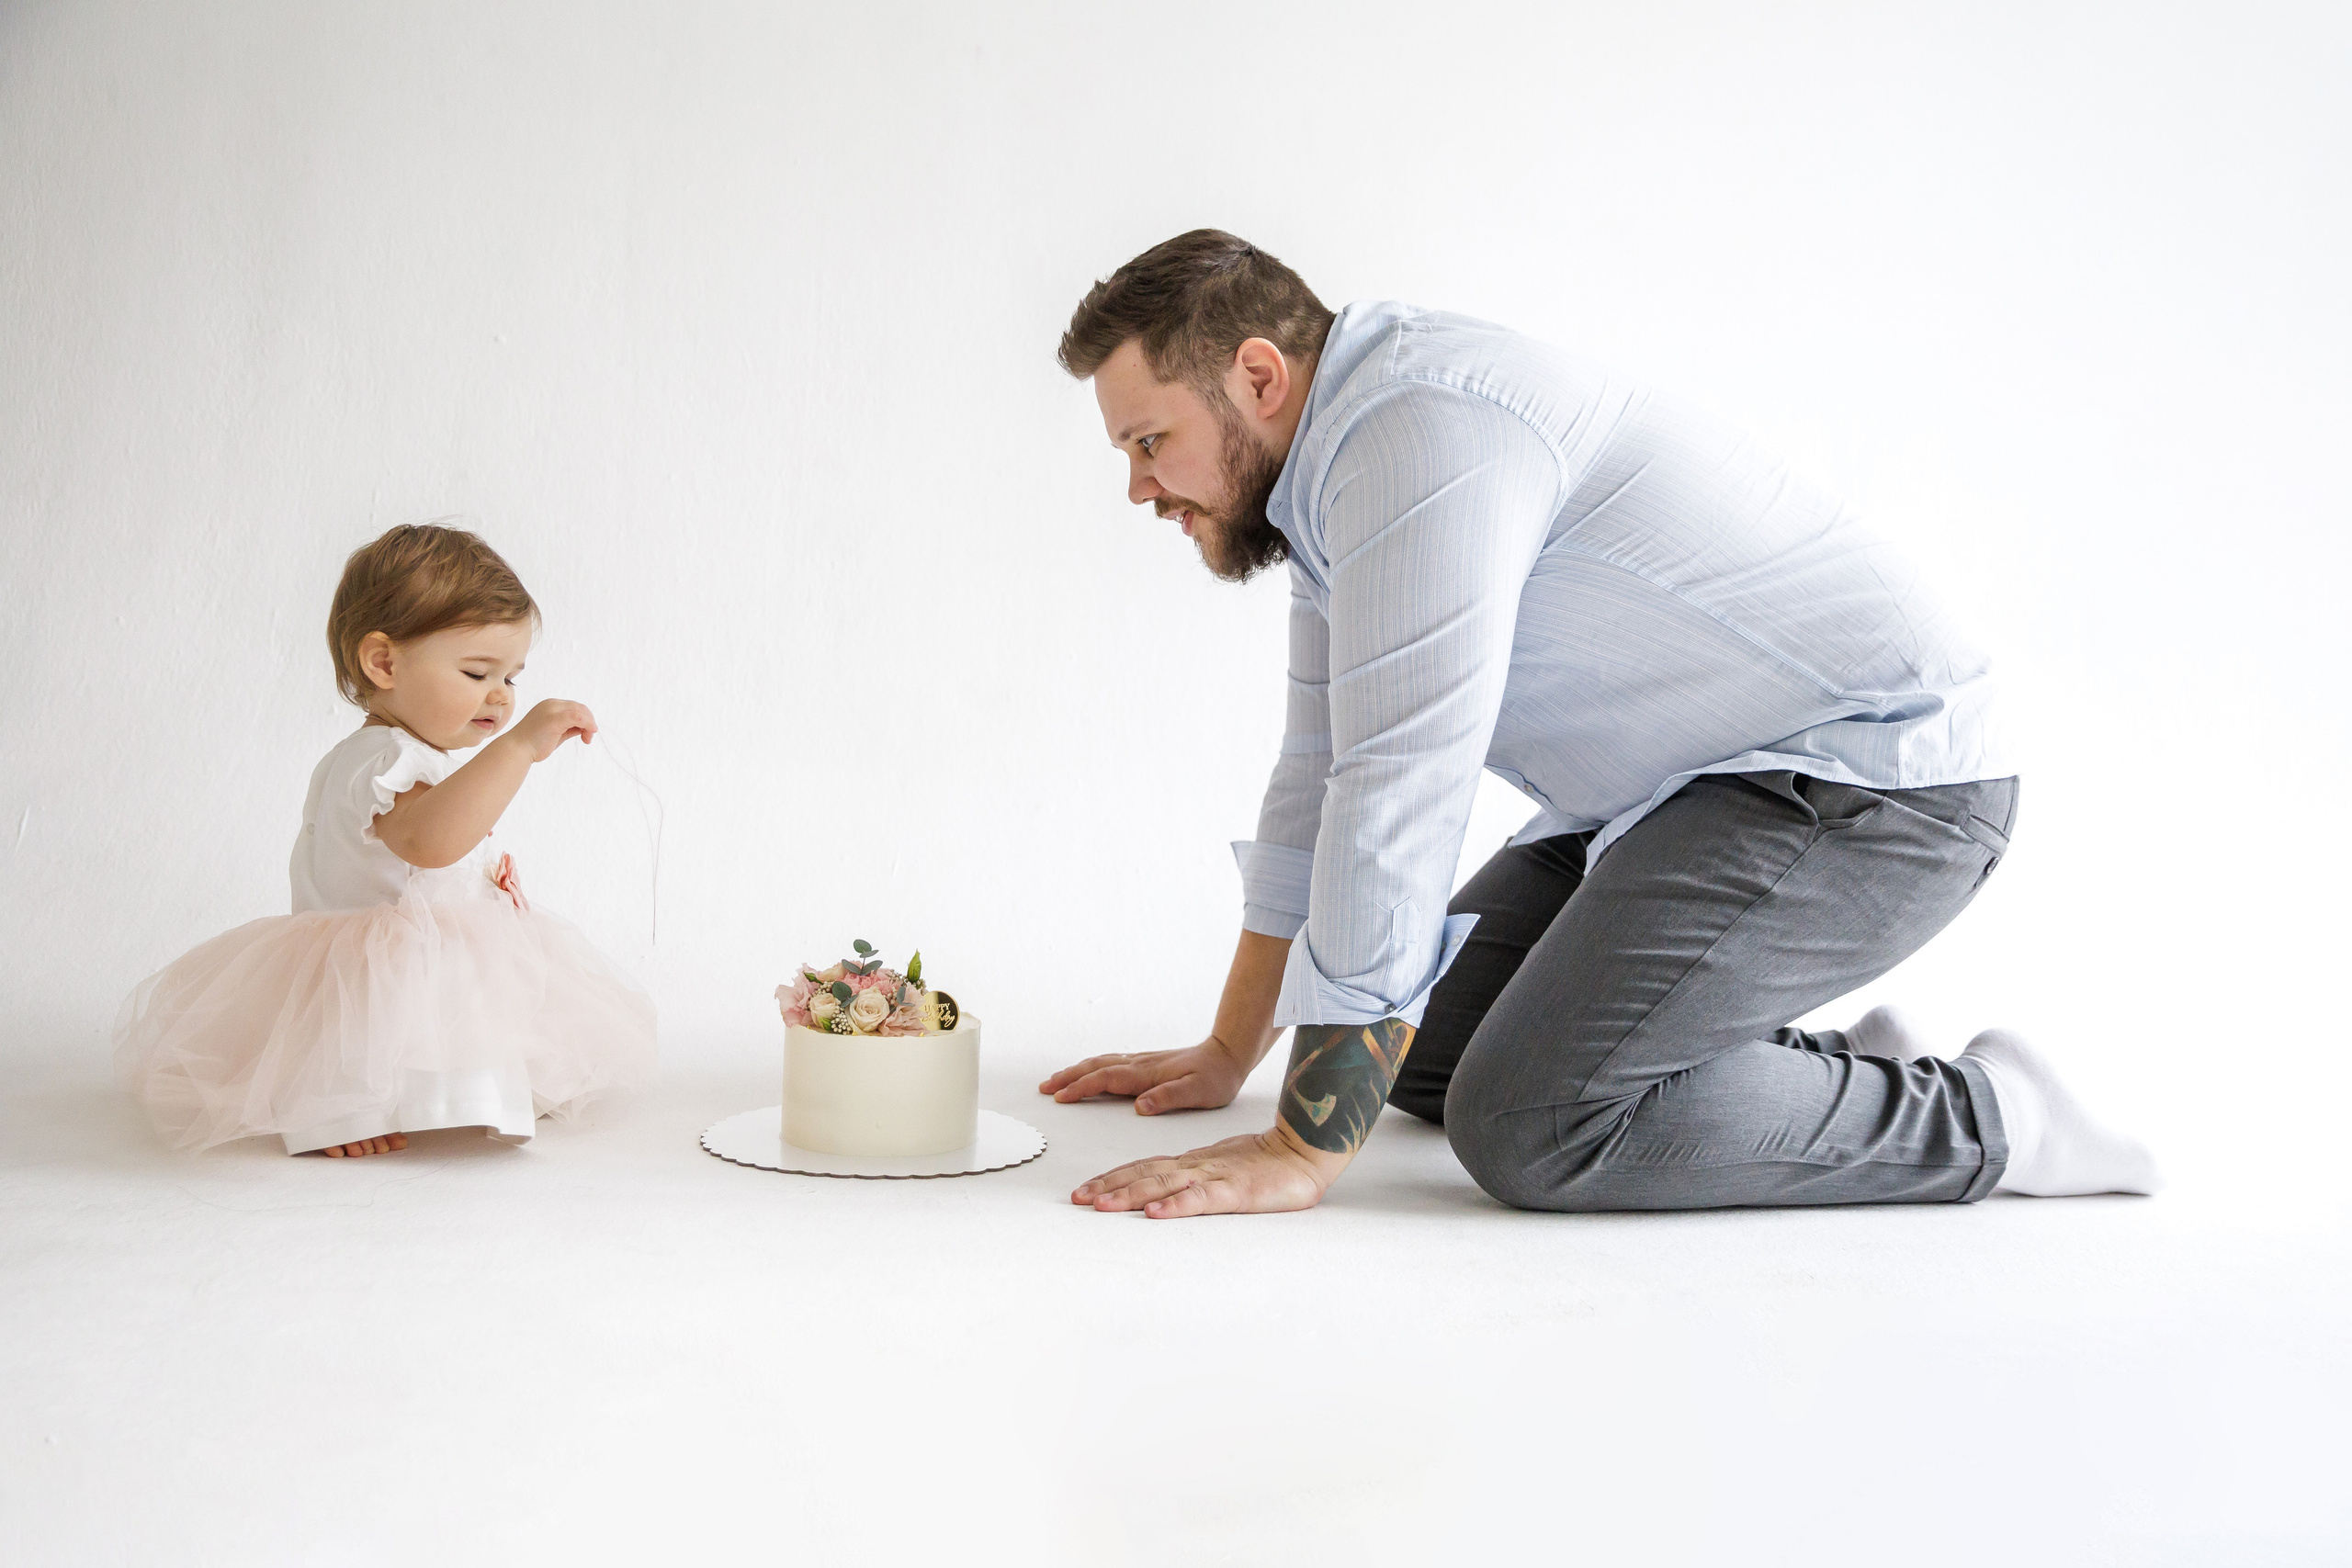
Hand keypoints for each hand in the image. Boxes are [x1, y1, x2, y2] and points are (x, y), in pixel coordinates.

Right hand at [506, 699, 596, 760]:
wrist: (517, 750)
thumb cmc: (534, 745)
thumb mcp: (555, 733)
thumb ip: (569, 728)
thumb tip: (584, 728)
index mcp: (549, 706)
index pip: (574, 707)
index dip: (585, 719)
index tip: (586, 734)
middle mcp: (551, 704)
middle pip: (580, 708)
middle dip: (589, 721)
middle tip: (589, 738)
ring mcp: (552, 710)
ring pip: (581, 711)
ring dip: (590, 724)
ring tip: (587, 739)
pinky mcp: (555, 718)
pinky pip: (578, 717)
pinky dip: (588, 724)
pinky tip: (588, 735)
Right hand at [1038, 1037, 1251, 1114]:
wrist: (1229, 1053)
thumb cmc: (1216, 1077)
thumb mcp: (1198, 1092)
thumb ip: (1168, 1097)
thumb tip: (1139, 1106)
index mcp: (1147, 1074)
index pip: (1106, 1080)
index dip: (1081, 1088)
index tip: (1059, 1097)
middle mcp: (1140, 1064)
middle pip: (1096, 1068)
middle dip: (1069, 1078)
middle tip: (1045, 1088)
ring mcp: (1142, 1061)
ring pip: (1101, 1063)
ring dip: (1076, 1071)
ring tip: (1056, 1080)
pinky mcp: (1147, 1063)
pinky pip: (1111, 1062)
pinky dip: (1092, 1067)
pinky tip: (1088, 1071)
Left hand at [1070, 1126, 1342, 1218]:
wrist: (1304, 1153)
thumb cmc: (1265, 1166)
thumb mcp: (1220, 1172)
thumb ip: (1192, 1181)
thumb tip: (1161, 1195)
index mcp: (1190, 1164)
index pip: (1142, 1168)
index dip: (1111, 1179)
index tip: (1083, 1191)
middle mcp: (1194, 1167)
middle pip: (1143, 1175)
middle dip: (1108, 1187)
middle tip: (1077, 1198)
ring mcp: (1213, 1178)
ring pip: (1164, 1185)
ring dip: (1129, 1195)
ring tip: (1101, 1205)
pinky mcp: (1235, 1192)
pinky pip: (1201, 1199)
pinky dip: (1176, 1206)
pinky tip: (1156, 1214)